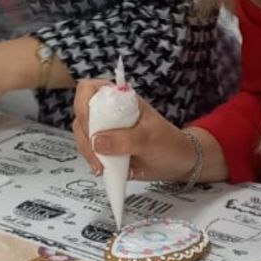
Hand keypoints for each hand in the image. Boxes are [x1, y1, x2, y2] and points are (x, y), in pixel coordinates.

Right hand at [72, 79, 204, 181]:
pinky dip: (93, 161)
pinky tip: (103, 170)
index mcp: (121, 99)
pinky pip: (90, 152)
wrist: (179, 162)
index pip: (90, 89)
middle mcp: (110, 112)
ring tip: (102, 168)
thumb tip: (96, 141)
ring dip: (88, 152)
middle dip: (85, 137)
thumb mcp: (150, 139)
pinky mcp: (106, 148)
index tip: (89, 124)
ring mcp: (106, 130)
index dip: (83, 103)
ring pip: (83, 136)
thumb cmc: (169, 143)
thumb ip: (124, 140)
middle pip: (81, 116)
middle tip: (98, 156)